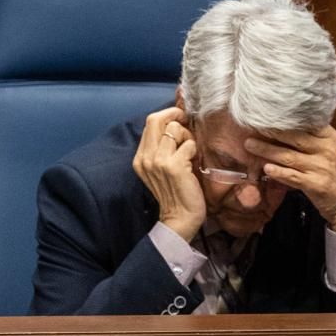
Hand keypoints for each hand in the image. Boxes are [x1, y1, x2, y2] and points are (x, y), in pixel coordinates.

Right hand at [132, 107, 204, 241]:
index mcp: (140, 157)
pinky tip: (194, 163)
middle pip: (156, 119)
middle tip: (187, 124)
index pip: (150, 122)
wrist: (180, 219)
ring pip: (175, 129)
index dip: (168, 116)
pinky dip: (195, 150)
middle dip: (176, 116)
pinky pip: (189, 144)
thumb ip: (162, 147)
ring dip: (188, 137)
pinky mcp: (173, 166)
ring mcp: (157, 161)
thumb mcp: (161, 168)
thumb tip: (176, 121)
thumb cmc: (176, 193)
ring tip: (190, 152)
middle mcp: (145, 157)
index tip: (181, 121)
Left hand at [245, 126, 335, 236]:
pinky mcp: (317, 185)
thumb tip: (279, 119)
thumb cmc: (334, 170)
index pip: (304, 122)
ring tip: (249, 145)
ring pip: (289, 156)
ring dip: (267, 150)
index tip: (262, 110)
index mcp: (328, 136)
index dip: (282, 116)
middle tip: (249, 125)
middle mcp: (326, 149)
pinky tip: (266, 168)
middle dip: (269, 131)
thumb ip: (309, 135)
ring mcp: (322, 168)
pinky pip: (293, 176)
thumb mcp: (328, 148)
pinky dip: (279, 172)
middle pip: (293, 137)